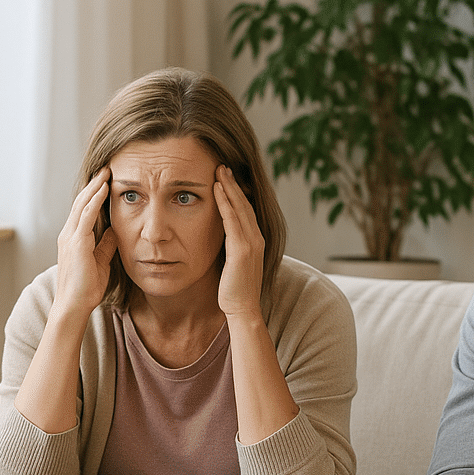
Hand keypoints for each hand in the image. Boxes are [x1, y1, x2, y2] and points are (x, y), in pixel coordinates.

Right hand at [52, 167, 118, 323]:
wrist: (74, 305)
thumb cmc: (86, 288)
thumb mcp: (101, 262)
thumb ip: (106, 245)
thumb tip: (115, 231)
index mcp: (74, 238)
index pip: (83, 210)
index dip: (94, 195)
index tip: (105, 181)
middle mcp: (69, 234)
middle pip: (81, 202)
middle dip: (94, 184)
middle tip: (106, 169)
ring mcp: (70, 237)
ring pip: (82, 204)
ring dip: (95, 187)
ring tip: (106, 172)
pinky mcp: (77, 243)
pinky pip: (85, 216)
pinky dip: (95, 200)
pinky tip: (104, 189)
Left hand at [213, 165, 263, 318]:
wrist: (242, 310)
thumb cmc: (234, 291)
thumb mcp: (233, 264)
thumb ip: (230, 247)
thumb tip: (220, 237)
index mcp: (256, 241)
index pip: (246, 211)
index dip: (237, 193)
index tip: (226, 178)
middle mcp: (257, 239)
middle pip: (245, 204)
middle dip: (233, 183)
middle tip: (222, 165)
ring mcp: (251, 243)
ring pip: (239, 207)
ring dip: (229, 187)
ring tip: (219, 169)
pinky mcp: (241, 250)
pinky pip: (232, 220)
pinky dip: (225, 202)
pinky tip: (216, 189)